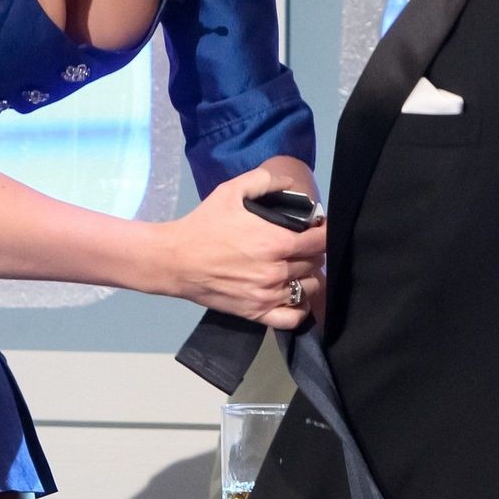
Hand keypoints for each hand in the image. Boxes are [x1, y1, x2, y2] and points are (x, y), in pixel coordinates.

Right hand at [160, 166, 326, 326]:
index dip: (324, 232)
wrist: (175, 260)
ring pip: (308, 288)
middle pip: (316, 263)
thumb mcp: (231, 191)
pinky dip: (299, 308)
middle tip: (301, 245)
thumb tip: (290, 182)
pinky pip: (293, 319)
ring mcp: (268, 296)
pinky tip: (293, 296)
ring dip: (307, 276)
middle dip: (312, 252)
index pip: (321, 241)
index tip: (317, 228)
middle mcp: (277, 271)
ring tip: (295, 268)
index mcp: (276, 241)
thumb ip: (265, 180)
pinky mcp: (257, 314)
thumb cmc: (204, 224)